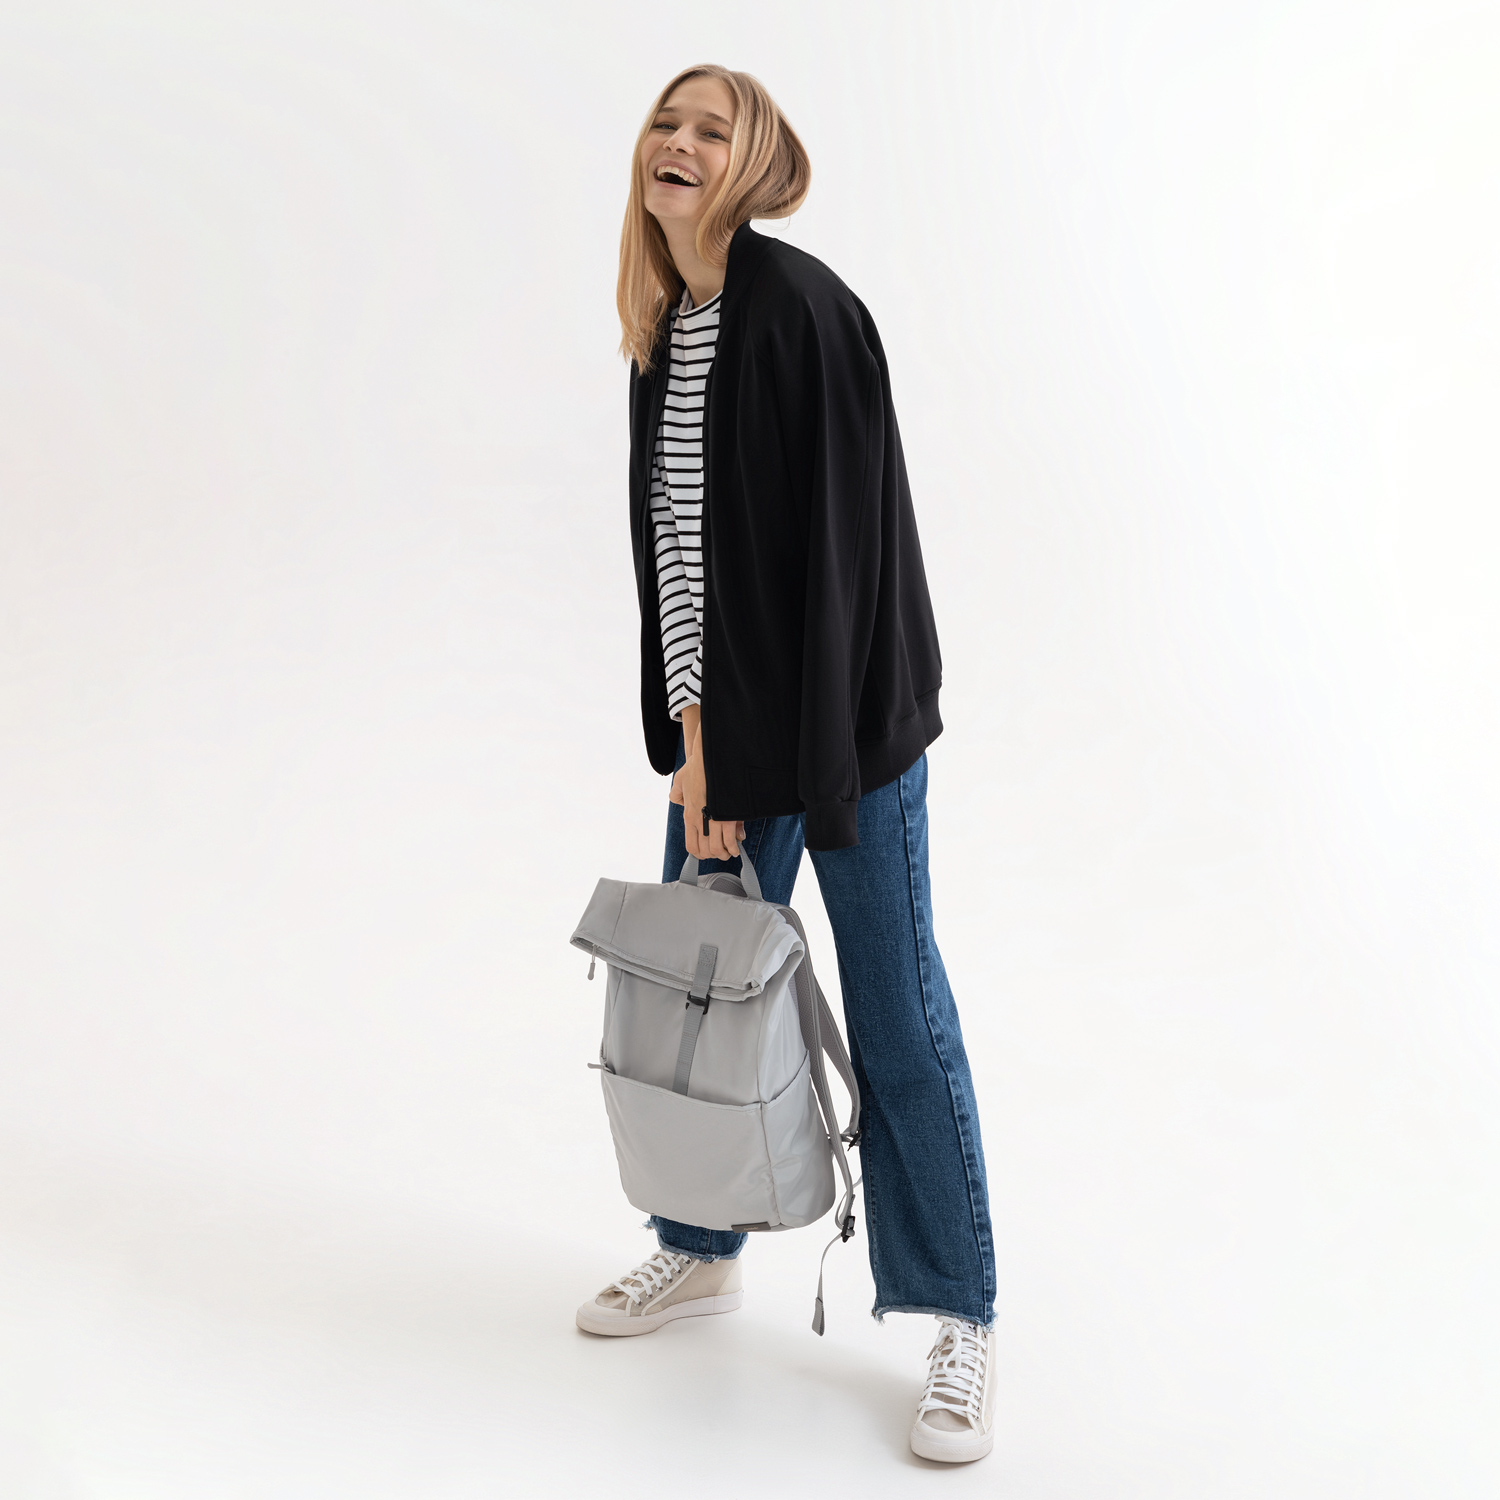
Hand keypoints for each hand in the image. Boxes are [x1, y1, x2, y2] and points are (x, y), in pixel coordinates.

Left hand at [669, 714, 744, 860]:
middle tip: (721, 852)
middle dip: (714, 855)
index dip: (700, 854)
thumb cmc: (698, 767)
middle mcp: (699, 821)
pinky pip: (731, 841)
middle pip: (706, 851)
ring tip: (730, 850)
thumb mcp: (680, 780)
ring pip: (718, 849)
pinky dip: (735, 847)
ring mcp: (713, 820)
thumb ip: (677, 793)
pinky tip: (737, 846)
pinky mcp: (728, 817)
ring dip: (725, 852)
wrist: (712, 757)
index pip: (692, 846)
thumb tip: (678, 800)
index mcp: (689, 815)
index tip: (707, 853)